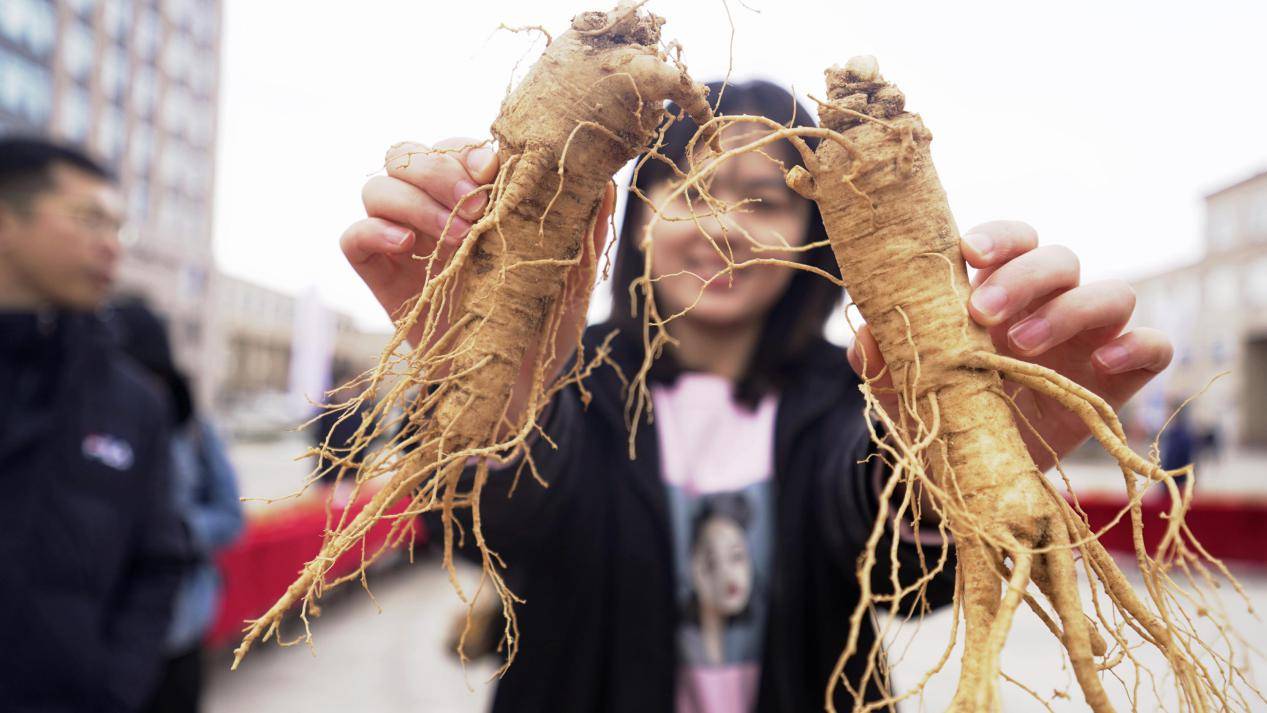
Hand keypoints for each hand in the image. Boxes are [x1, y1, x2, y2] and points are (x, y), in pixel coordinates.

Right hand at [340, 137, 612, 346]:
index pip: (456, 147)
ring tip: (459, 237)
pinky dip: (374, 231)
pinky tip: (407, 246)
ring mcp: (402, 240)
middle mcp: (432, 209)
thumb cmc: (540, 323)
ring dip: (415, 200)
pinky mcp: (379, 275)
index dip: (469, 148)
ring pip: (378, 186)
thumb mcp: (572, 276)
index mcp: (474, 197)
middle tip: (476, 205)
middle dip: (440, 168)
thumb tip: (604, 183)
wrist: (511, 386)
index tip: (496, 167)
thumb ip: (584, 229)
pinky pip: (353, 237)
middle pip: (407, 155)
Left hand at [846, 220, 1172, 470]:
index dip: (999, 238)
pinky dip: (1136, 346)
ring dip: (1070, 311)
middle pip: (1059, 259)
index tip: (969, 255)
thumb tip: (863, 336)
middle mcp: (1049, 303)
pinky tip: (1100, 365)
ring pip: (1111, 293)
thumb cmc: (943, 408)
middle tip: (981, 315)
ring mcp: (1089, 338)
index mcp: (999, 289)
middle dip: (1023, 279)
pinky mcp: (1118, 379)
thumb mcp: (904, 389)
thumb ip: (883, 359)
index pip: (1012, 240)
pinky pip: (1153, 347)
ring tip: (1024, 347)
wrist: (973, 470)